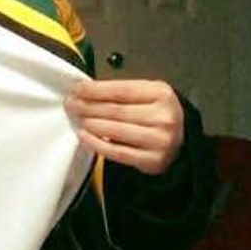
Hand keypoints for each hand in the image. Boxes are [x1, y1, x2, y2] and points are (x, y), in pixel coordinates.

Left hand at [64, 79, 183, 174]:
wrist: (180, 140)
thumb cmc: (157, 114)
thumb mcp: (147, 94)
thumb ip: (121, 91)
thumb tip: (85, 90)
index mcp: (161, 94)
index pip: (121, 90)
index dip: (94, 90)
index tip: (76, 89)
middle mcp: (163, 117)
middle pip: (115, 110)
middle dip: (87, 106)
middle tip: (70, 104)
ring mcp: (159, 140)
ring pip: (114, 130)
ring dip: (90, 124)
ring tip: (77, 118)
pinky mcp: (151, 160)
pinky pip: (117, 152)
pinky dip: (97, 143)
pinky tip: (84, 136)